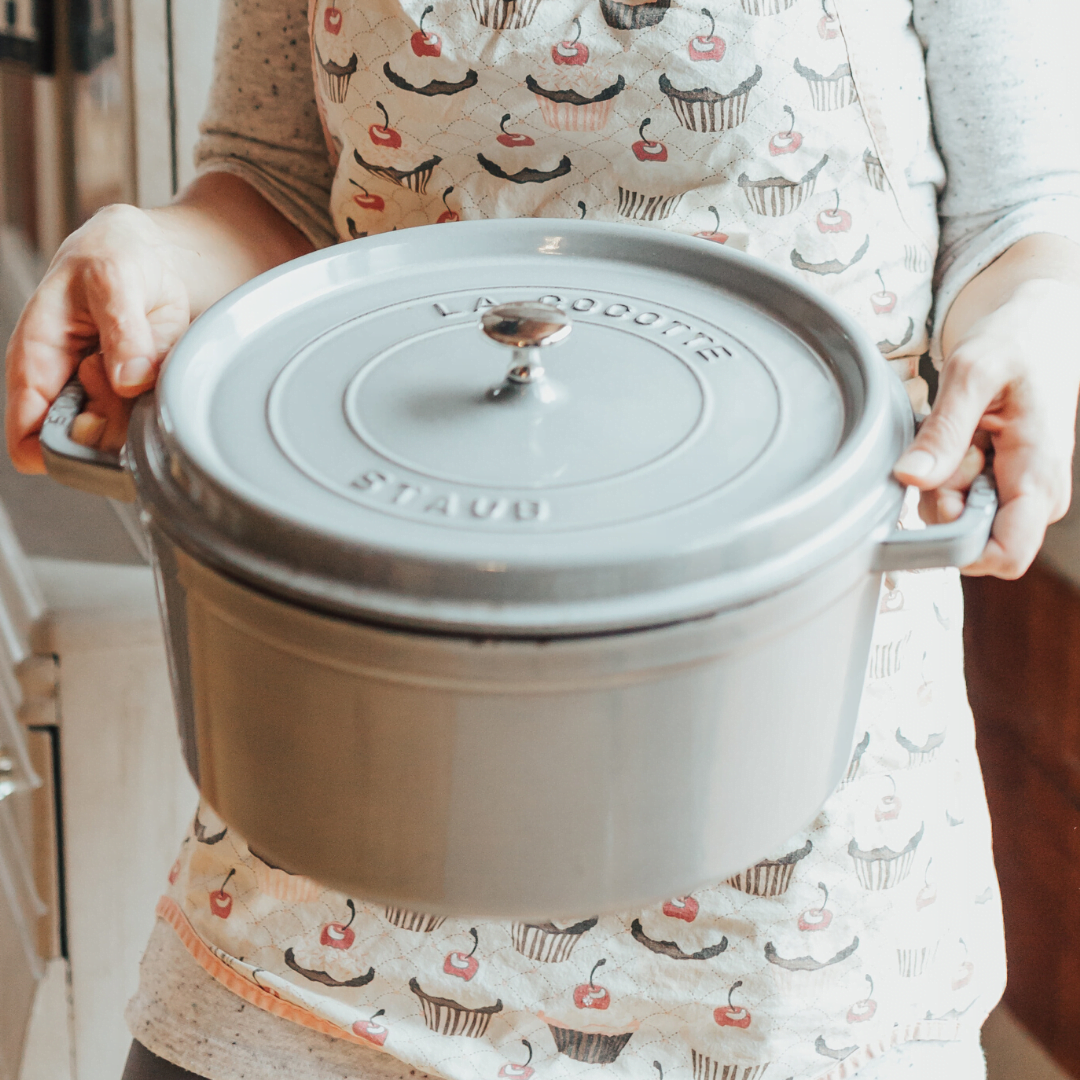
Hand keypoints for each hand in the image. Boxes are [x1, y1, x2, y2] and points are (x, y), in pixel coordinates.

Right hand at [5, 173, 313, 473]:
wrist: (150, 254)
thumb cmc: (114, 256)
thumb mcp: (113, 276)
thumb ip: (121, 329)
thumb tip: (128, 381)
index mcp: (36, 363)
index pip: (27, 441)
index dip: (63, 446)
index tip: (98, 418)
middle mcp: (68, 390)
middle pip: (86, 449)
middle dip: (115, 424)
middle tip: (131, 372)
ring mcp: (105, 399)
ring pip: (122, 442)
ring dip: (143, 412)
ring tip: (145, 360)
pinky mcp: (139, 399)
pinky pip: (154, 423)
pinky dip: (165, 403)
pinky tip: (163, 369)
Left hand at [893, 235, 1079, 577]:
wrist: (1040, 324)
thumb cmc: (1016, 339)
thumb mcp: (973, 371)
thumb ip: (943, 430)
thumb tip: (910, 479)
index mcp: (1039, 474)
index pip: (1005, 555)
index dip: (957, 543)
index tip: (934, 493)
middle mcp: (1037, 497)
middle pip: (971, 540)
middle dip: (943, 501)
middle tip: (950, 443)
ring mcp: (1021, 494)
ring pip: (960, 521)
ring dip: (942, 483)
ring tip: (961, 432)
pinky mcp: (1004, 487)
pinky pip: (959, 501)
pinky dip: (946, 474)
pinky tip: (962, 440)